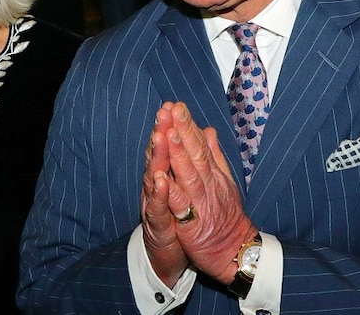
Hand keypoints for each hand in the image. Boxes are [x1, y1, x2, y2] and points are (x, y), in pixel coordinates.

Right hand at [141, 102, 189, 286]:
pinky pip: (156, 207)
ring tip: (159, 136)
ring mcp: (154, 203)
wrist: (175, 255)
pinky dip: (157, 193)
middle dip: (162, 133)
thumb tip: (205, 131)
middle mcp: (158, 185)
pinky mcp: (156, 224)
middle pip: (159, 155)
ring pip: (154, 177)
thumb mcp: (190, 186)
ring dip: (157, 156)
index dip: (172, 126)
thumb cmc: (185, 218)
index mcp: (169, 174)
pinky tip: (159, 180)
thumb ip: (194, 157)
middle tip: (163, 112)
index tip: (174, 105)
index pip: (169, 146)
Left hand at [162, 102, 256, 284]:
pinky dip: (171, 191)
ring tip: (169, 132)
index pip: (200, 145)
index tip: (178, 105)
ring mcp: (201, 202)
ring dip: (178, 153)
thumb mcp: (224, 182)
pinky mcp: (192, 223)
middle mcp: (209, 184)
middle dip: (183, 130)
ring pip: (188, 175)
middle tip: (173, 109)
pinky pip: (180, 206)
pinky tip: (162, 177)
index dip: (189, 125)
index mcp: (213, 174)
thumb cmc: (226, 217)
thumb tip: (208, 130)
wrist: (235, 252)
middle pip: (195, 154)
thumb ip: (214, 156)